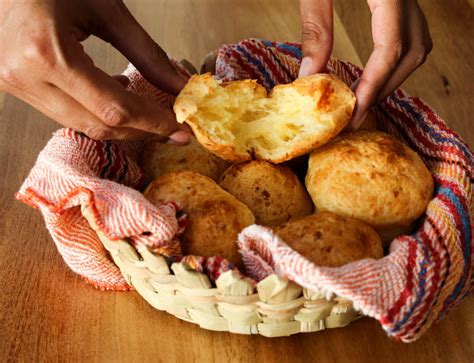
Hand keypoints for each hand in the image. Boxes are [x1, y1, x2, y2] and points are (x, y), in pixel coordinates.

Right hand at [0, 0, 190, 141]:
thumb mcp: (106, 11)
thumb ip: (147, 54)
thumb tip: (179, 85)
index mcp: (47, 54)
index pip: (114, 108)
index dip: (153, 123)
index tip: (181, 131)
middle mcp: (25, 77)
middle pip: (97, 125)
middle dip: (141, 131)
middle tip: (173, 131)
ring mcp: (16, 85)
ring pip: (81, 125)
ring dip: (120, 125)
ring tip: (151, 114)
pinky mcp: (14, 85)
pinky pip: (64, 112)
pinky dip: (96, 112)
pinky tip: (117, 96)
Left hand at [298, 0, 431, 128]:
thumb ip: (315, 28)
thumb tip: (309, 75)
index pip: (391, 48)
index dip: (374, 85)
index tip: (355, 113)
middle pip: (411, 53)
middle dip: (384, 89)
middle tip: (355, 115)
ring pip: (417, 47)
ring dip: (391, 78)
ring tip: (361, 100)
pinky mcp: (403, 1)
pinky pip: (411, 36)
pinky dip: (394, 61)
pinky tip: (372, 75)